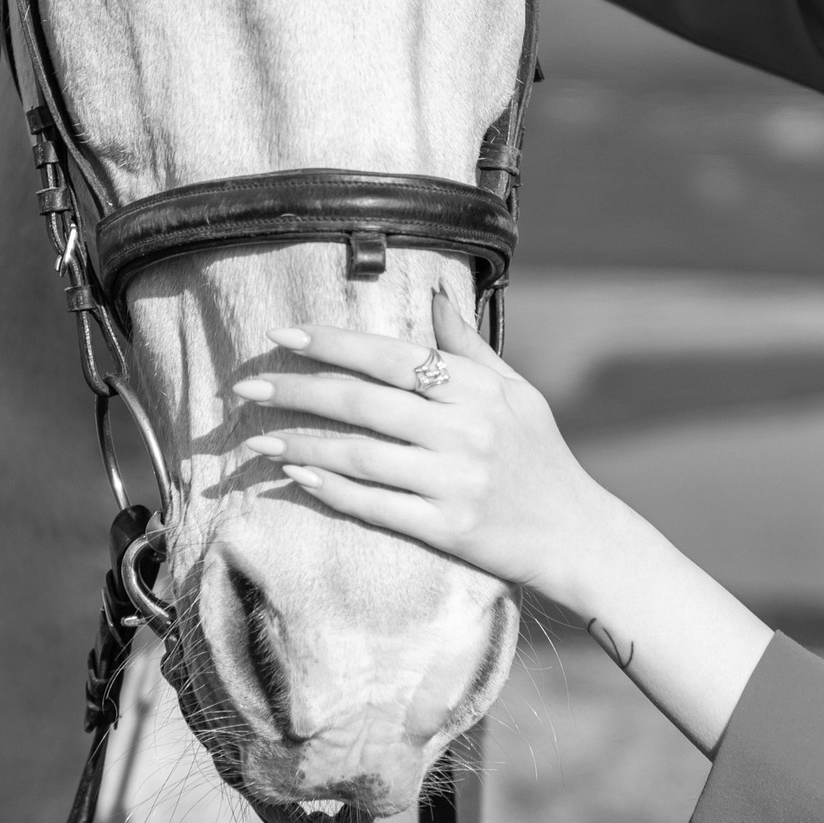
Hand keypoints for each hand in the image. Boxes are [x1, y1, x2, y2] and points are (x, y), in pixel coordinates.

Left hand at [232, 285, 624, 605]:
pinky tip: (295, 476)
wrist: (578, 534)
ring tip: (254, 441)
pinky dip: (331, 489)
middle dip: (298, 391)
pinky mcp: (448, 529)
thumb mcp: (516, 390)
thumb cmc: (540, 456)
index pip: (393, 356)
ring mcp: (456, 481)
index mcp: (478, 389)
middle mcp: (466, 429)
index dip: (334, 343)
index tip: (284, 334)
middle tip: (245, 388)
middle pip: (365, 401)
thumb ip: (467, 345)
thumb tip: (436, 289)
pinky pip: (376, 505)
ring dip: (300, 444)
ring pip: (361, 455)